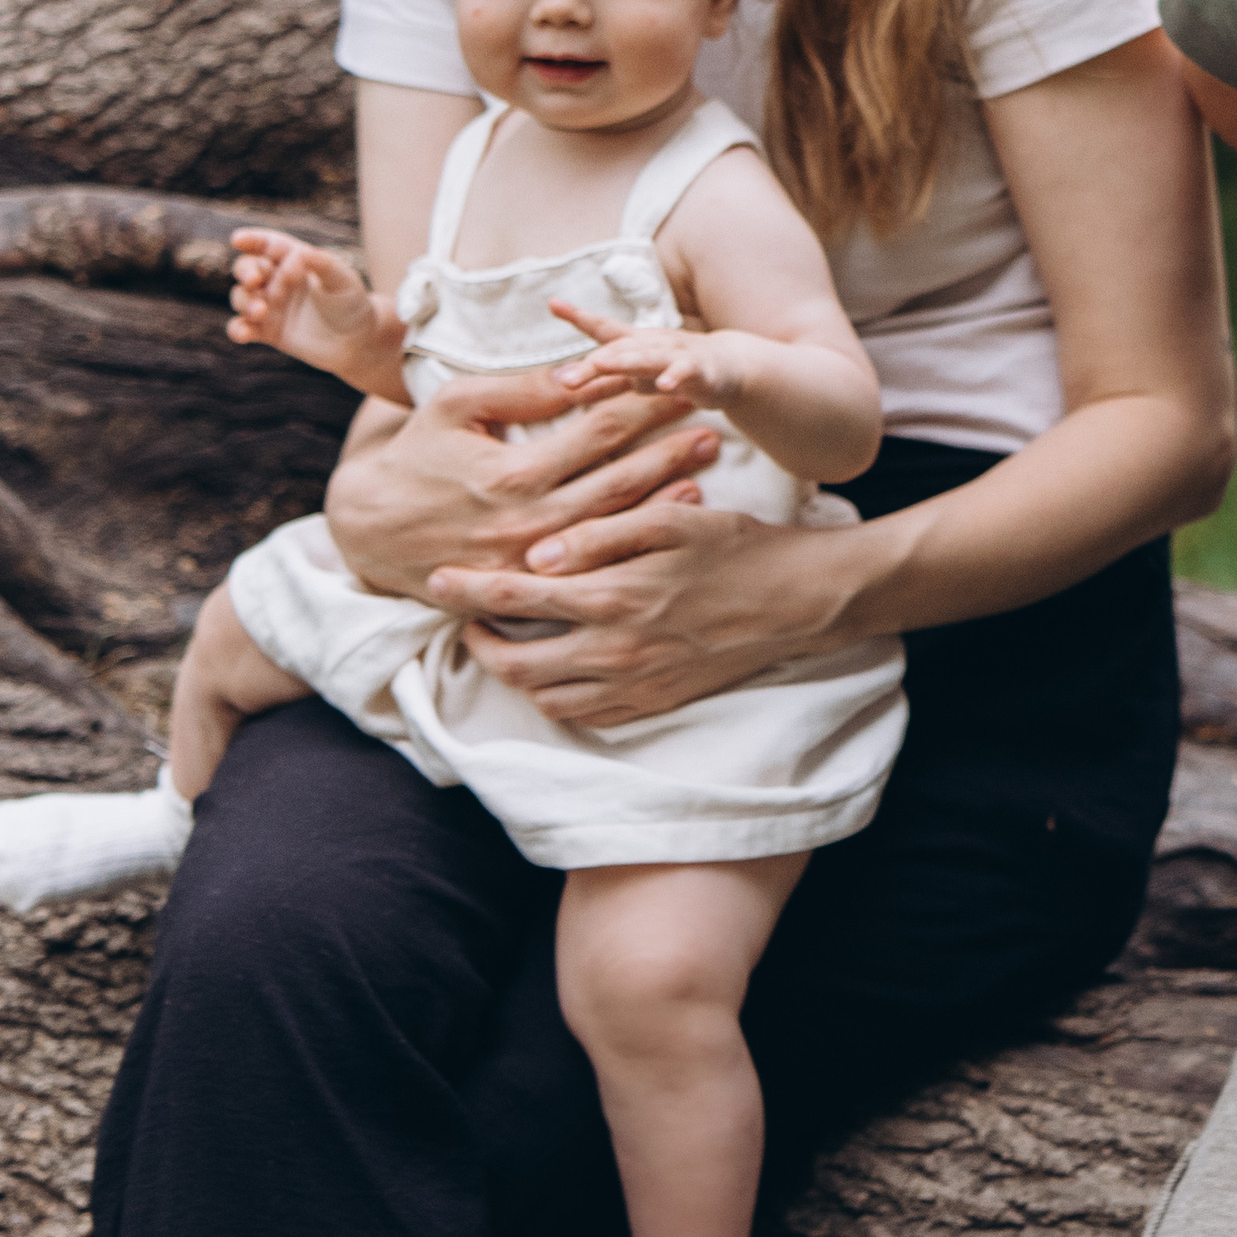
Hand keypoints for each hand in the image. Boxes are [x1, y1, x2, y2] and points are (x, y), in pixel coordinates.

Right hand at [228, 227, 380, 365]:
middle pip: (248, 268)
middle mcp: (278, 280)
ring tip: (261, 311)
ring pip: (242, 297)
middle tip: (255, 280)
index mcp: (295, 261)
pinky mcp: (267, 331)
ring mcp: (270, 305)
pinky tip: (243, 334)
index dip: (253, 240)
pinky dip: (238, 330)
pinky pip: (243, 328)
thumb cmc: (352, 302)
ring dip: (245, 301)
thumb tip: (297, 254)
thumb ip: (322, 264)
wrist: (358, 339)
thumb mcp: (344, 280)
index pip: (270, 246)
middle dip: (246, 270)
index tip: (238, 239)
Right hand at [320, 363, 721, 601]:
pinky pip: (592, 563)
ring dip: (664, 493)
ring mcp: (530, 561)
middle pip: (617, 480)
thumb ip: (520, 390)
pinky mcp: (528, 586)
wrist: (367, 532)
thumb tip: (581, 369)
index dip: (643, 405)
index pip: (595, 432)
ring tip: (708, 466)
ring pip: (613, 525)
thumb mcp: (455, 407)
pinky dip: (633, 539)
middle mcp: (527, 522)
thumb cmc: (415, 457)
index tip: (681, 383)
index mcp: (511, 473)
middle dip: (669, 450)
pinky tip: (670, 519)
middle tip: (717, 426)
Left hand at [432, 497, 875, 726]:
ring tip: (503, 647)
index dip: (468, 590)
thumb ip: (602, 533)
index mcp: (614, 597)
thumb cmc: (739, 548)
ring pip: (546, 699)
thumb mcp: (673, 520)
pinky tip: (554, 673)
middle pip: (517, 664)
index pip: (516, 598)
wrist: (800, 602)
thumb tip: (539, 553)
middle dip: (478, 644)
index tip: (437, 578)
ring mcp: (635, 685)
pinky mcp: (655, 702)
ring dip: (513, 676)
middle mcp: (616, 651)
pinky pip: (586, 716)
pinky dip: (556, 699)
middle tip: (463, 620)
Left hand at [549, 298, 746, 407]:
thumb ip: (603, 383)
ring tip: (601, 366)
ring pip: (648, 357)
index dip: (580, 317)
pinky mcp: (701, 370)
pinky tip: (665, 386)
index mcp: (635, 344)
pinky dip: (675, 377)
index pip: (604, 329)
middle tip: (565, 378)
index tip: (554, 303)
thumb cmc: (675, 369)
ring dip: (625, 362)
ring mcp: (677, 355)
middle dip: (592, 364)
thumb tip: (562, 387)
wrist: (729, 366)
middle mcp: (653, 344)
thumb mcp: (636, 377)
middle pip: (619, 351)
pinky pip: (686, 372)